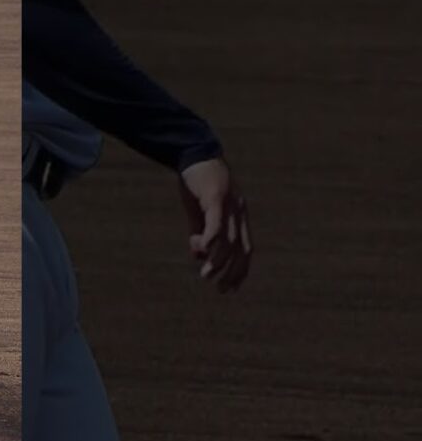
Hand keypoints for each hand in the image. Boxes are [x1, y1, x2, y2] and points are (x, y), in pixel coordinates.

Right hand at [179, 158, 251, 291]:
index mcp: (238, 217)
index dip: (240, 271)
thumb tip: (200, 255)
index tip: (231, 289)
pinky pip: (217, 220)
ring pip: (228, 238)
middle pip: (241, 248)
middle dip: (232, 272)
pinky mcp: (215, 195)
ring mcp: (229, 204)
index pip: (245, 249)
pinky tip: (205, 251)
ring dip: (219, 260)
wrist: (195, 152)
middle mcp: (238, 212)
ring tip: (207, 275)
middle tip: (220, 289)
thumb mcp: (198, 212)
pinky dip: (213, 237)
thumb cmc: (197, 183)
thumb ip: (200, 233)